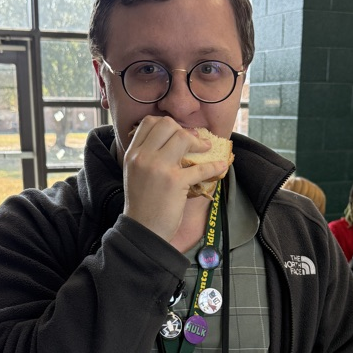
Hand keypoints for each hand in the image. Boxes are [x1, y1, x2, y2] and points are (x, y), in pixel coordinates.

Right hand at [122, 117, 228, 241]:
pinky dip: (215, 166)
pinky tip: (221, 167)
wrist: (142, 230)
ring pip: (182, 137)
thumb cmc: (142, 205)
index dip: (167, 124)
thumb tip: (171, 140)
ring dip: (199, 143)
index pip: (149, 122)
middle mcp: (143, 156)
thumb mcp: (135, 174)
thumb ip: (146, 156)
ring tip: (206, 150)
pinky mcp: (175, 181)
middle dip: (184, 131)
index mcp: (132, 154)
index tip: (178, 133)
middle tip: (194, 141)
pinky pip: (200, 167)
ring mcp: (159, 167)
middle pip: (167, 124)